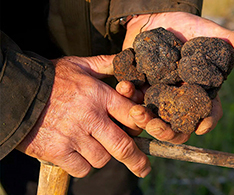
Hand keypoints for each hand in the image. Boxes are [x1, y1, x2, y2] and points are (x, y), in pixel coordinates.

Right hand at [16, 56, 150, 177]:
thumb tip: (126, 58)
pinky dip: (82, 165)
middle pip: (123, 146)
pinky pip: (81, 168)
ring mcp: (73, 136)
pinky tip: (76, 154)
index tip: (147, 137)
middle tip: (143, 169)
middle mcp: (90, 117)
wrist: (15, 91)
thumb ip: (105, 64)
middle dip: (137, 161)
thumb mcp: (79, 65)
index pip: (133, 116)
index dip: (143, 127)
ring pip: (102, 159)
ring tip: (91, 145)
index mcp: (100, 96)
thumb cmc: (50, 77)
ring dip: (101, 156)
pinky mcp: (57, 151)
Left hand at [117, 12, 233, 142]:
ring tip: (137, 111)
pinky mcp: (138, 87)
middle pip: (176, 125)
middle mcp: (178, 98)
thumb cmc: (185, 25)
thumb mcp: (207, 31)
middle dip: (167, 130)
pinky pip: (131, 98)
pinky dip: (126, 95)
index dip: (207, 122)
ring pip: (152, 117)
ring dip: (144, 119)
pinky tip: (123, 87)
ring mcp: (157, 95)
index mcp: (198, 90)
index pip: (207, 112)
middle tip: (158, 126)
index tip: (202, 127)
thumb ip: (230, 42)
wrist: (155, 16)